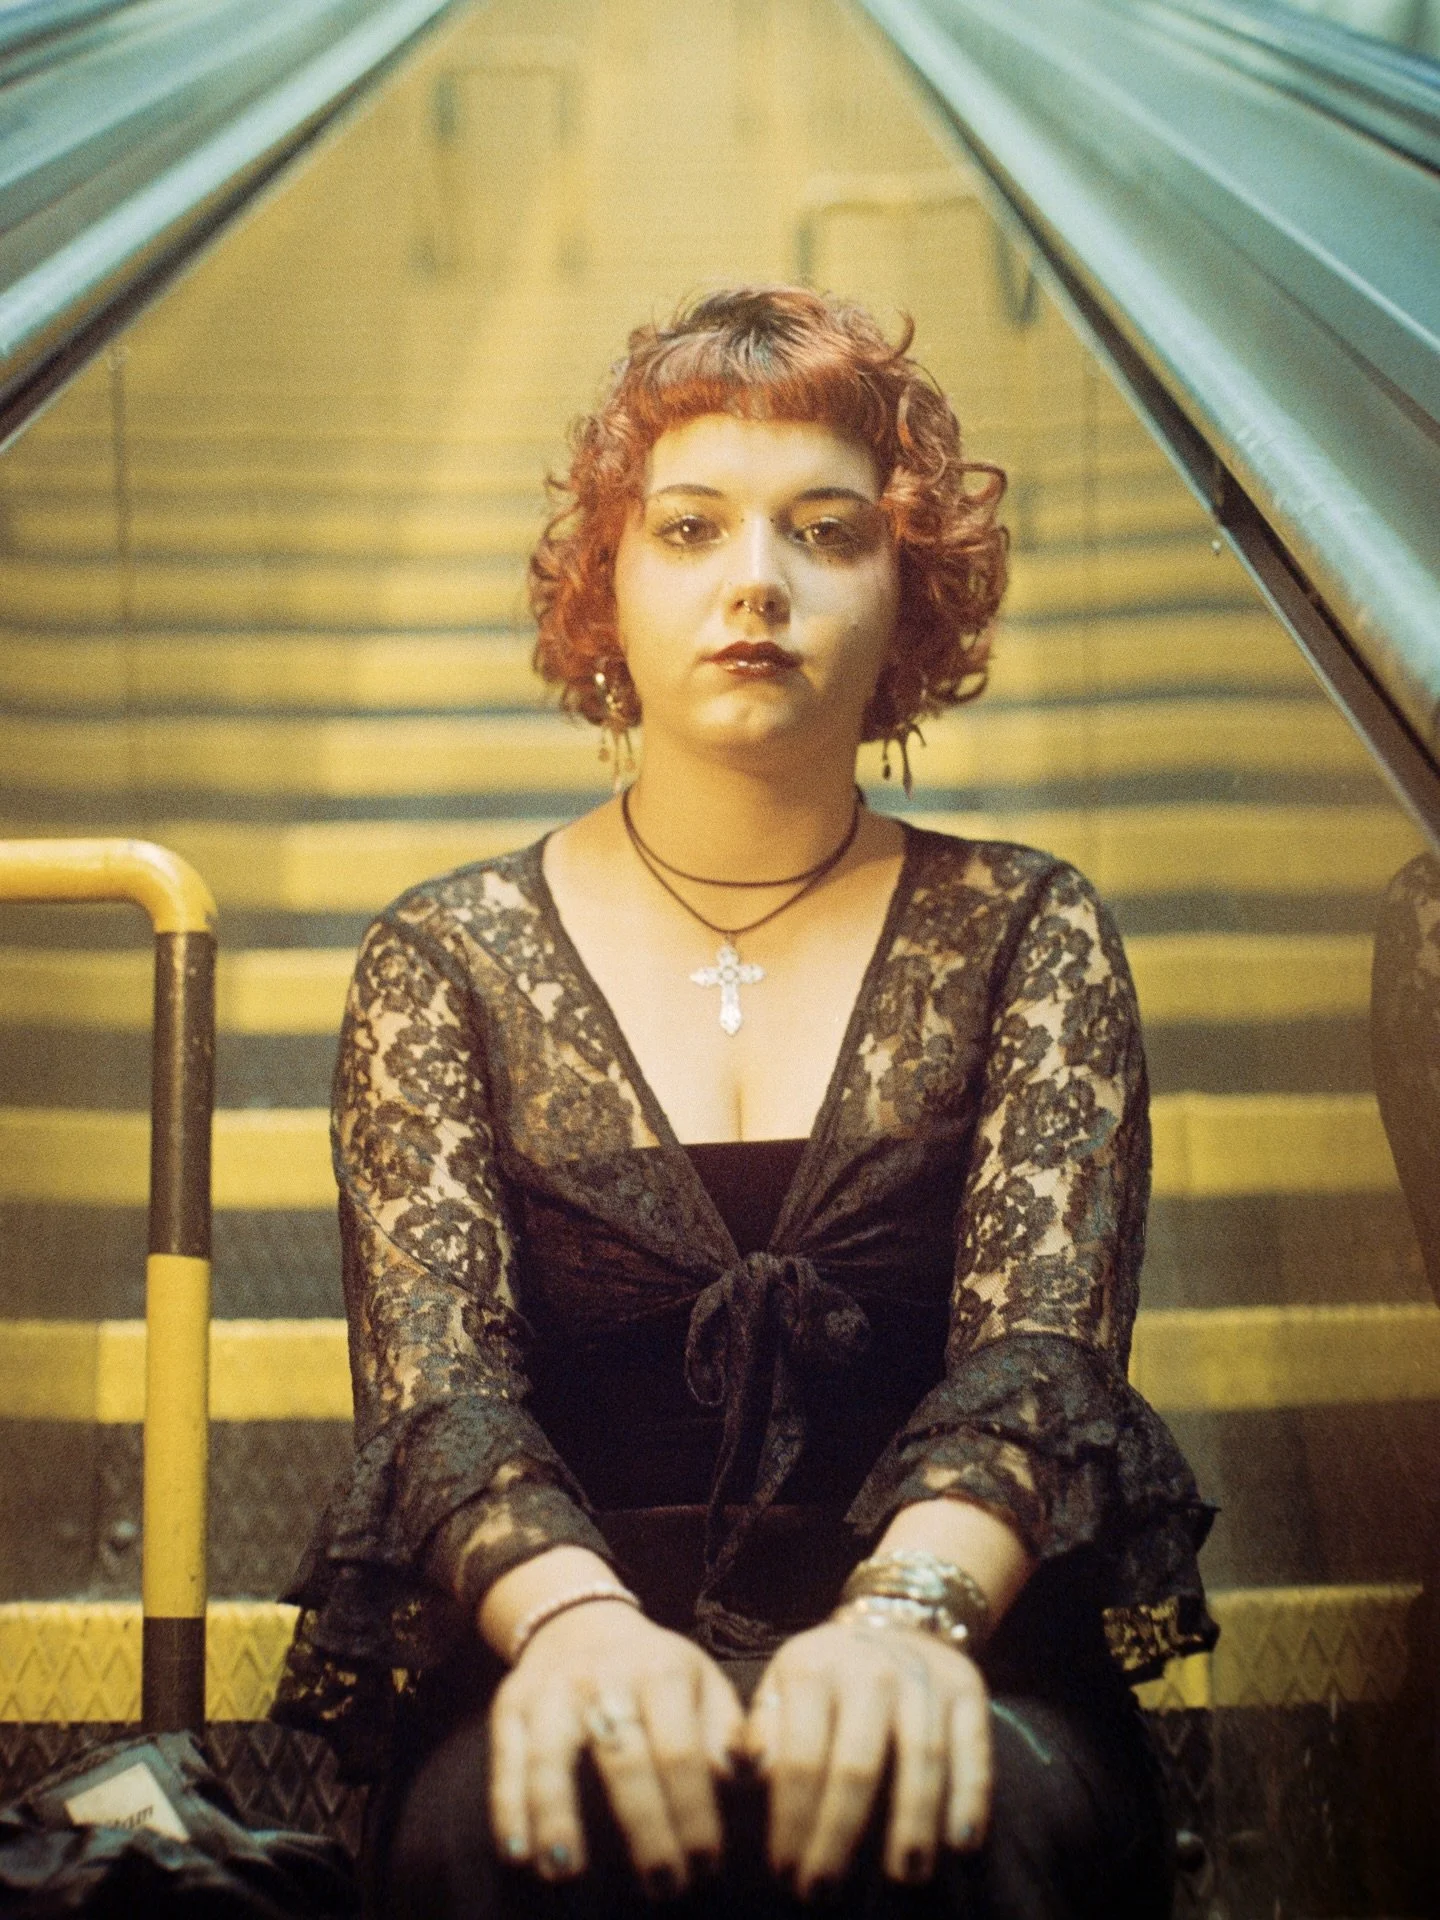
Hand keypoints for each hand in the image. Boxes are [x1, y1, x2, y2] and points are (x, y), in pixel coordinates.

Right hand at [487, 1600, 743, 1895]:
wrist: (580, 1620)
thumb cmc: (653, 1671)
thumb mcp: (700, 1682)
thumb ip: (728, 1731)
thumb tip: (754, 1775)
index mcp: (661, 1672)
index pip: (680, 1751)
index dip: (694, 1812)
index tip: (708, 1866)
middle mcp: (604, 1678)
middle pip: (622, 1759)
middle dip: (645, 1828)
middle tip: (664, 1887)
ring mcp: (552, 1691)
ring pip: (551, 1755)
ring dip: (557, 1815)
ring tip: (566, 1872)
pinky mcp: (511, 1705)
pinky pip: (506, 1758)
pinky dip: (508, 1806)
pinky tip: (517, 1853)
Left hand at [743, 1616, 990, 1897]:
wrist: (895, 1624)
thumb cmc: (826, 1680)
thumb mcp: (782, 1690)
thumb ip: (762, 1735)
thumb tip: (746, 1777)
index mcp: (813, 1668)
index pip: (800, 1756)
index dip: (792, 1820)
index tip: (784, 1872)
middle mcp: (870, 1668)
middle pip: (858, 1764)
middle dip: (839, 1835)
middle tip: (826, 1891)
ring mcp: (924, 1677)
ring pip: (920, 1759)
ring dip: (913, 1823)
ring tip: (904, 1876)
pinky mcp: (968, 1690)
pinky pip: (972, 1749)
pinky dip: (969, 1797)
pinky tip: (960, 1844)